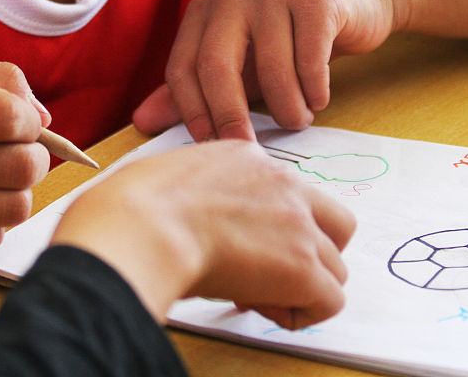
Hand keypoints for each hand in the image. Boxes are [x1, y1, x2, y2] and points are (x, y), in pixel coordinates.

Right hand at [50, 140, 355, 327]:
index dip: (273, 227)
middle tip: (270, 274)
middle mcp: (283, 182)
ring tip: (260, 299)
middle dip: (311, 253)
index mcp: (248, 155)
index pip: (288, 192)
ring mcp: (298, 224)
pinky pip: (330, 300)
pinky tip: (268, 312)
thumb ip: (199, 191)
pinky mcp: (301, 266)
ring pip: (334, 266)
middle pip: (334, 224)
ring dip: (303, 287)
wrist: (142, 225)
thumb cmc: (133, 207)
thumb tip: (194, 220)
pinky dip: (304, 313)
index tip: (241, 248)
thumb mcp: (172, 176)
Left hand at [132, 0, 397, 141]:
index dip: (194, 113)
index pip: (182, 67)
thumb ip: (192, 91)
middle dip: (230, 116)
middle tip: (248, 151)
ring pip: (271, 67)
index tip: (214, 146)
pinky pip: (310, 59)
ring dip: (287, 108)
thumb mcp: (238, 66)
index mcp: (204, 9)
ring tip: (297, 120)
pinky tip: (318, 98)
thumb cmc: (287, 40)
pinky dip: (315, 90)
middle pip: (217, 65)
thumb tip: (141, 122)